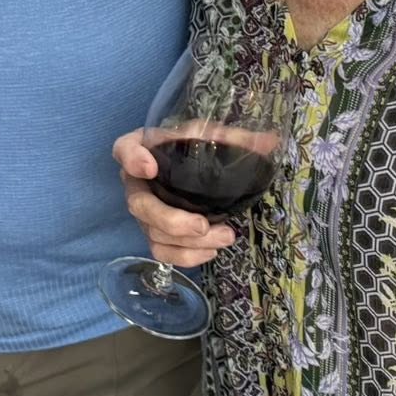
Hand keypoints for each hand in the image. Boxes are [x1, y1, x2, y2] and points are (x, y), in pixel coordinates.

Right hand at [114, 128, 237, 268]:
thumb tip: (271, 142)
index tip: (150, 167)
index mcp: (144, 150)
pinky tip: (212, 251)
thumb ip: (236, 139)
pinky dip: (185, 257)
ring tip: (226, 237)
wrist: (197, 171)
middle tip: (202, 225)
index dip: (131, 160)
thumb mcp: (214, 138)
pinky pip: (161, 252)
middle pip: (138, 205)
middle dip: (171, 220)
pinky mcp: (155, 234)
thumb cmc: (199, 150)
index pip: (124, 150)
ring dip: (188, 243)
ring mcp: (145, 212)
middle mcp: (137, 182)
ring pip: (153, 234)